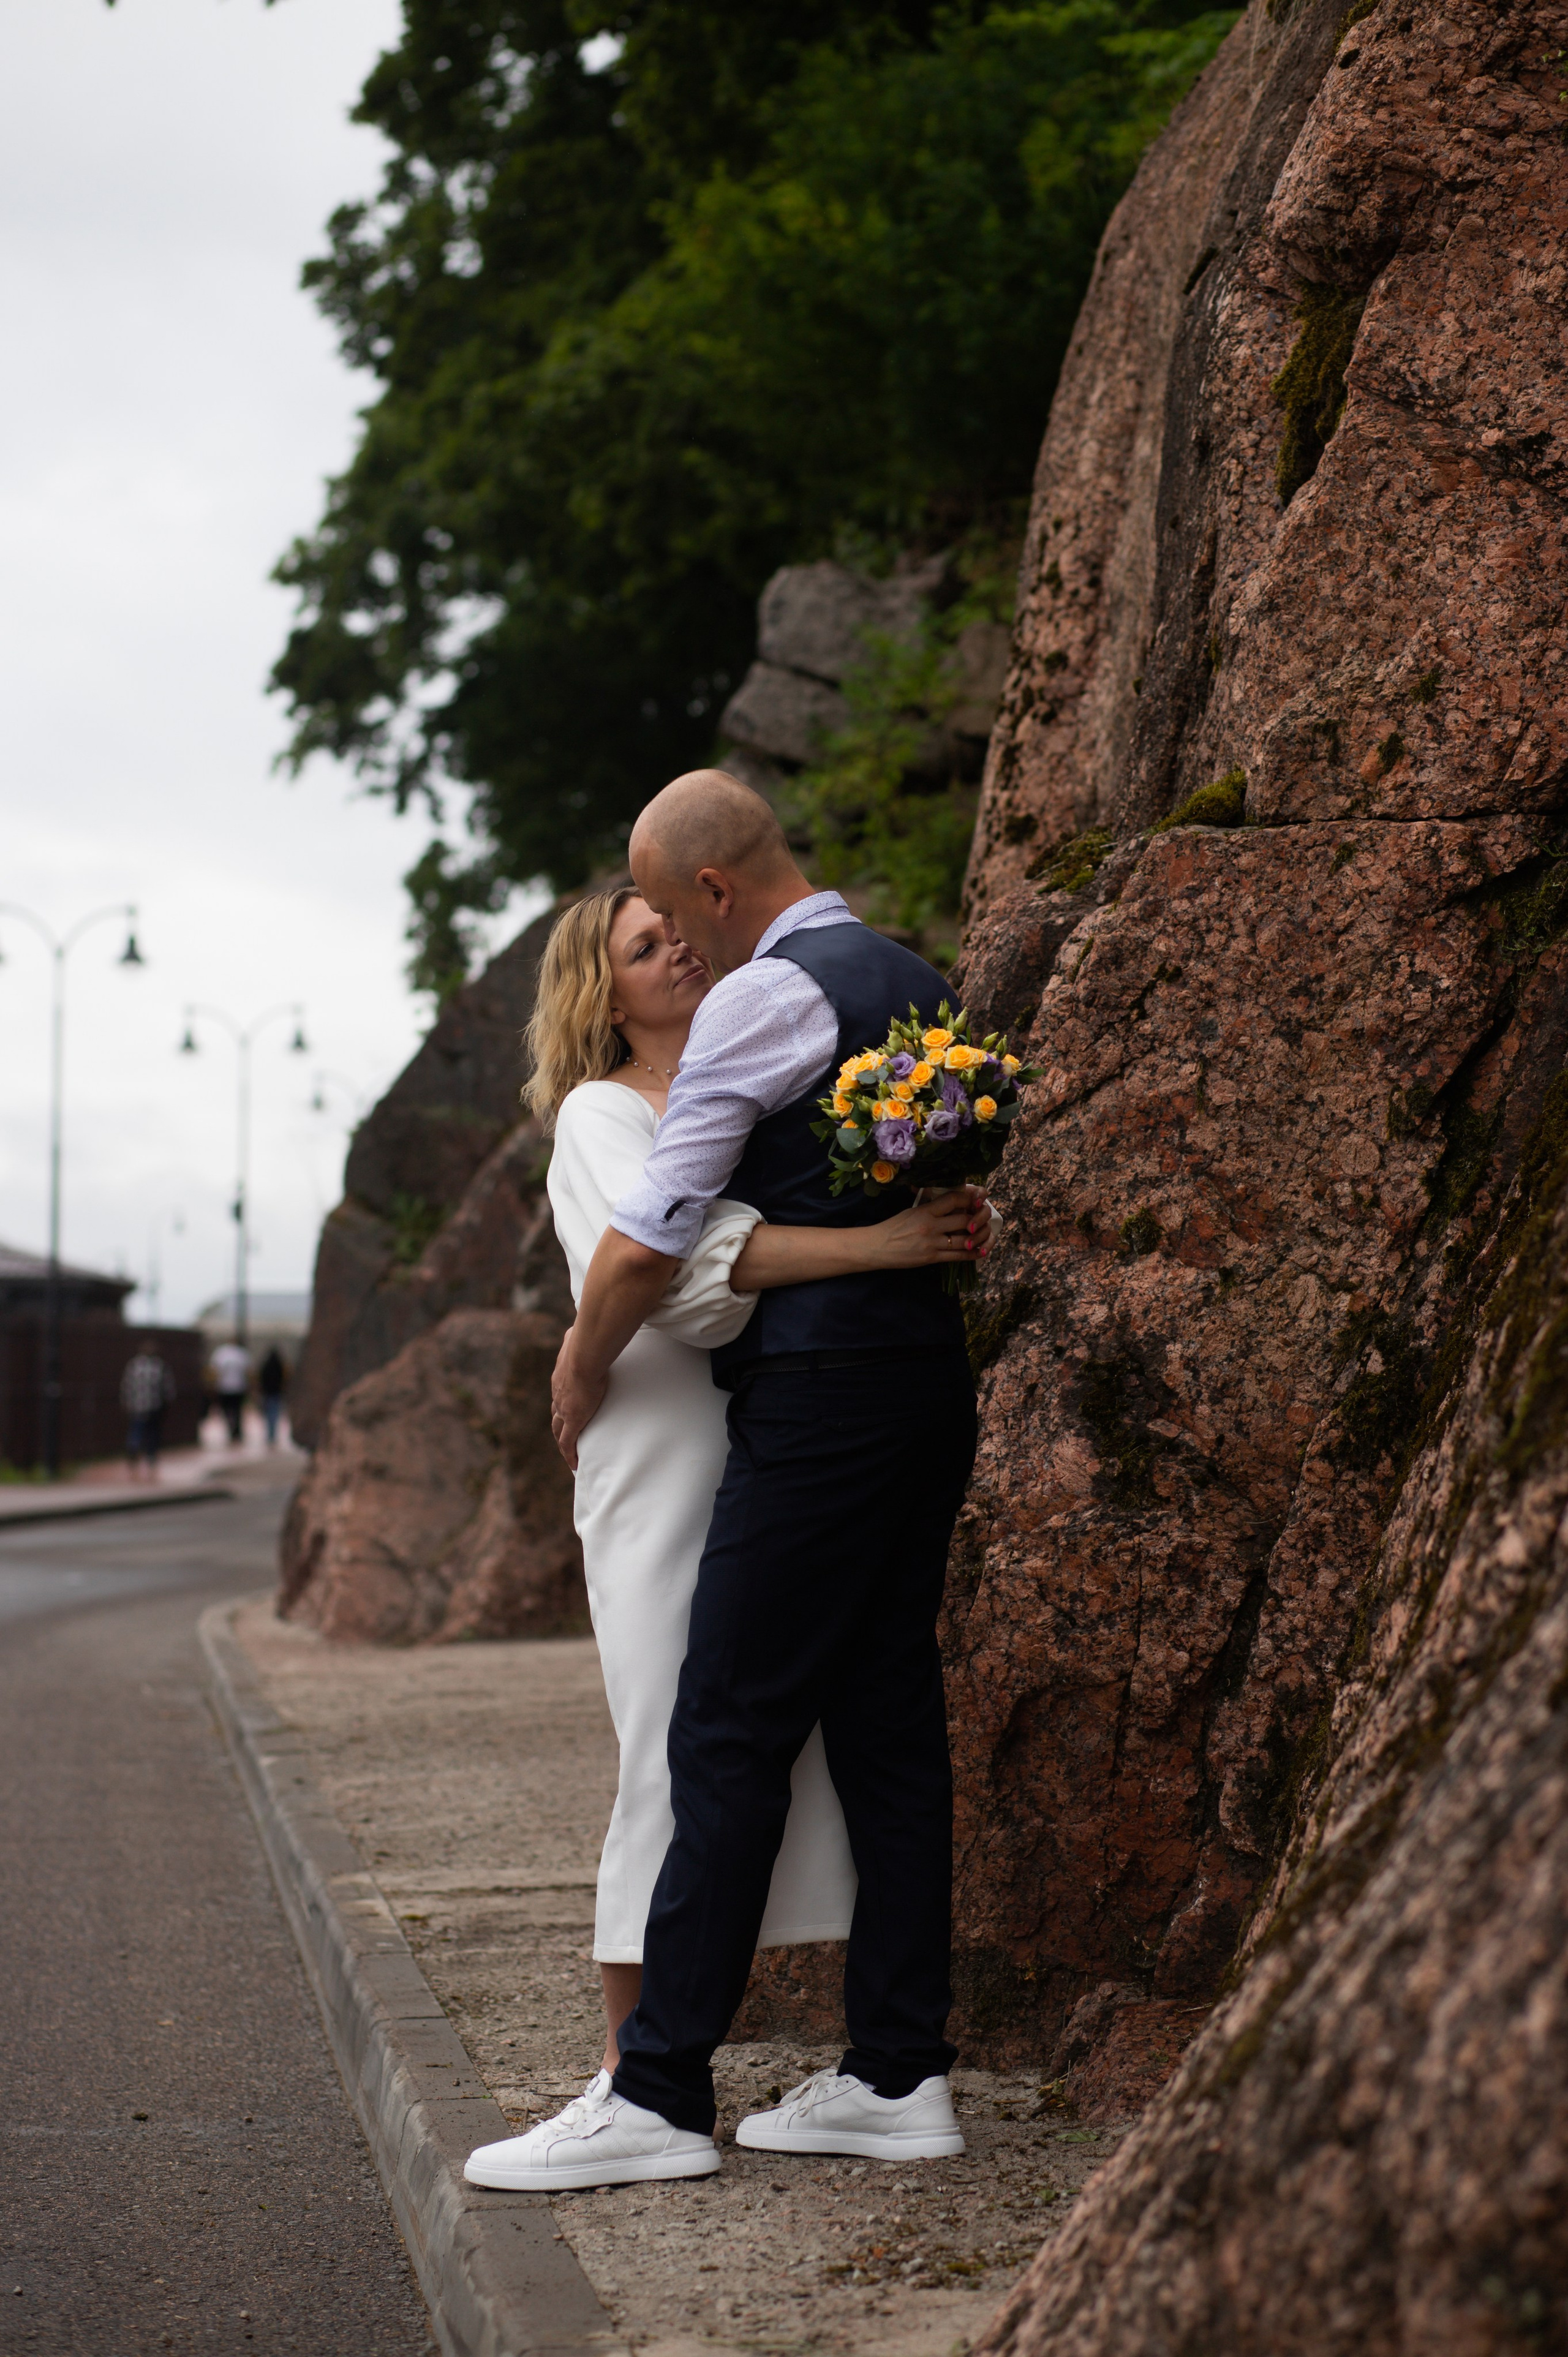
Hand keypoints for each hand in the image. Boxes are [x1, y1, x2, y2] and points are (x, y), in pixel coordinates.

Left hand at [550, 1325, 606, 1471]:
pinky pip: (568, 1443)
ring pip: (559, 1431)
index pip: (559, 1395)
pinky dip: (569, 1454)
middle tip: (566, 1436)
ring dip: (563, 1441)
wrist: (585, 1355)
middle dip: (559, 1426)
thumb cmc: (585, 1343)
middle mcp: (558, 1394)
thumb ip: (575, 1337)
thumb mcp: (576, 1338)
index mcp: (560, 1378)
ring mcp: (563, 1409)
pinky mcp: (573, 1420)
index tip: (567, 1412)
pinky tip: (573, 1465)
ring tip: (571, 1453)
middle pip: (555, 1415)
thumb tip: (576, 1327)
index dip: (562, 1405)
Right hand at [868, 1185, 992, 1269]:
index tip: (975, 1199)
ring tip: (983, 1234)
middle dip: (977, 1219)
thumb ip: (931, 1206)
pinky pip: (958, 1256)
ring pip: (965, 1239)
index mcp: (925, 1210)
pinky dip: (972, 1253)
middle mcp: (931, 1225)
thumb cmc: (894, 1227)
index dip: (968, 1198)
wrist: (877, 1247)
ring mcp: (932, 1243)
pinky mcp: (932, 1258)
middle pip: (964, 1220)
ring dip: (978, 1237)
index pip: (953, 1199)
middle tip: (982, 1218)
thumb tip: (951, 1200)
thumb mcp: (911, 1210)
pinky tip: (980, 1251)